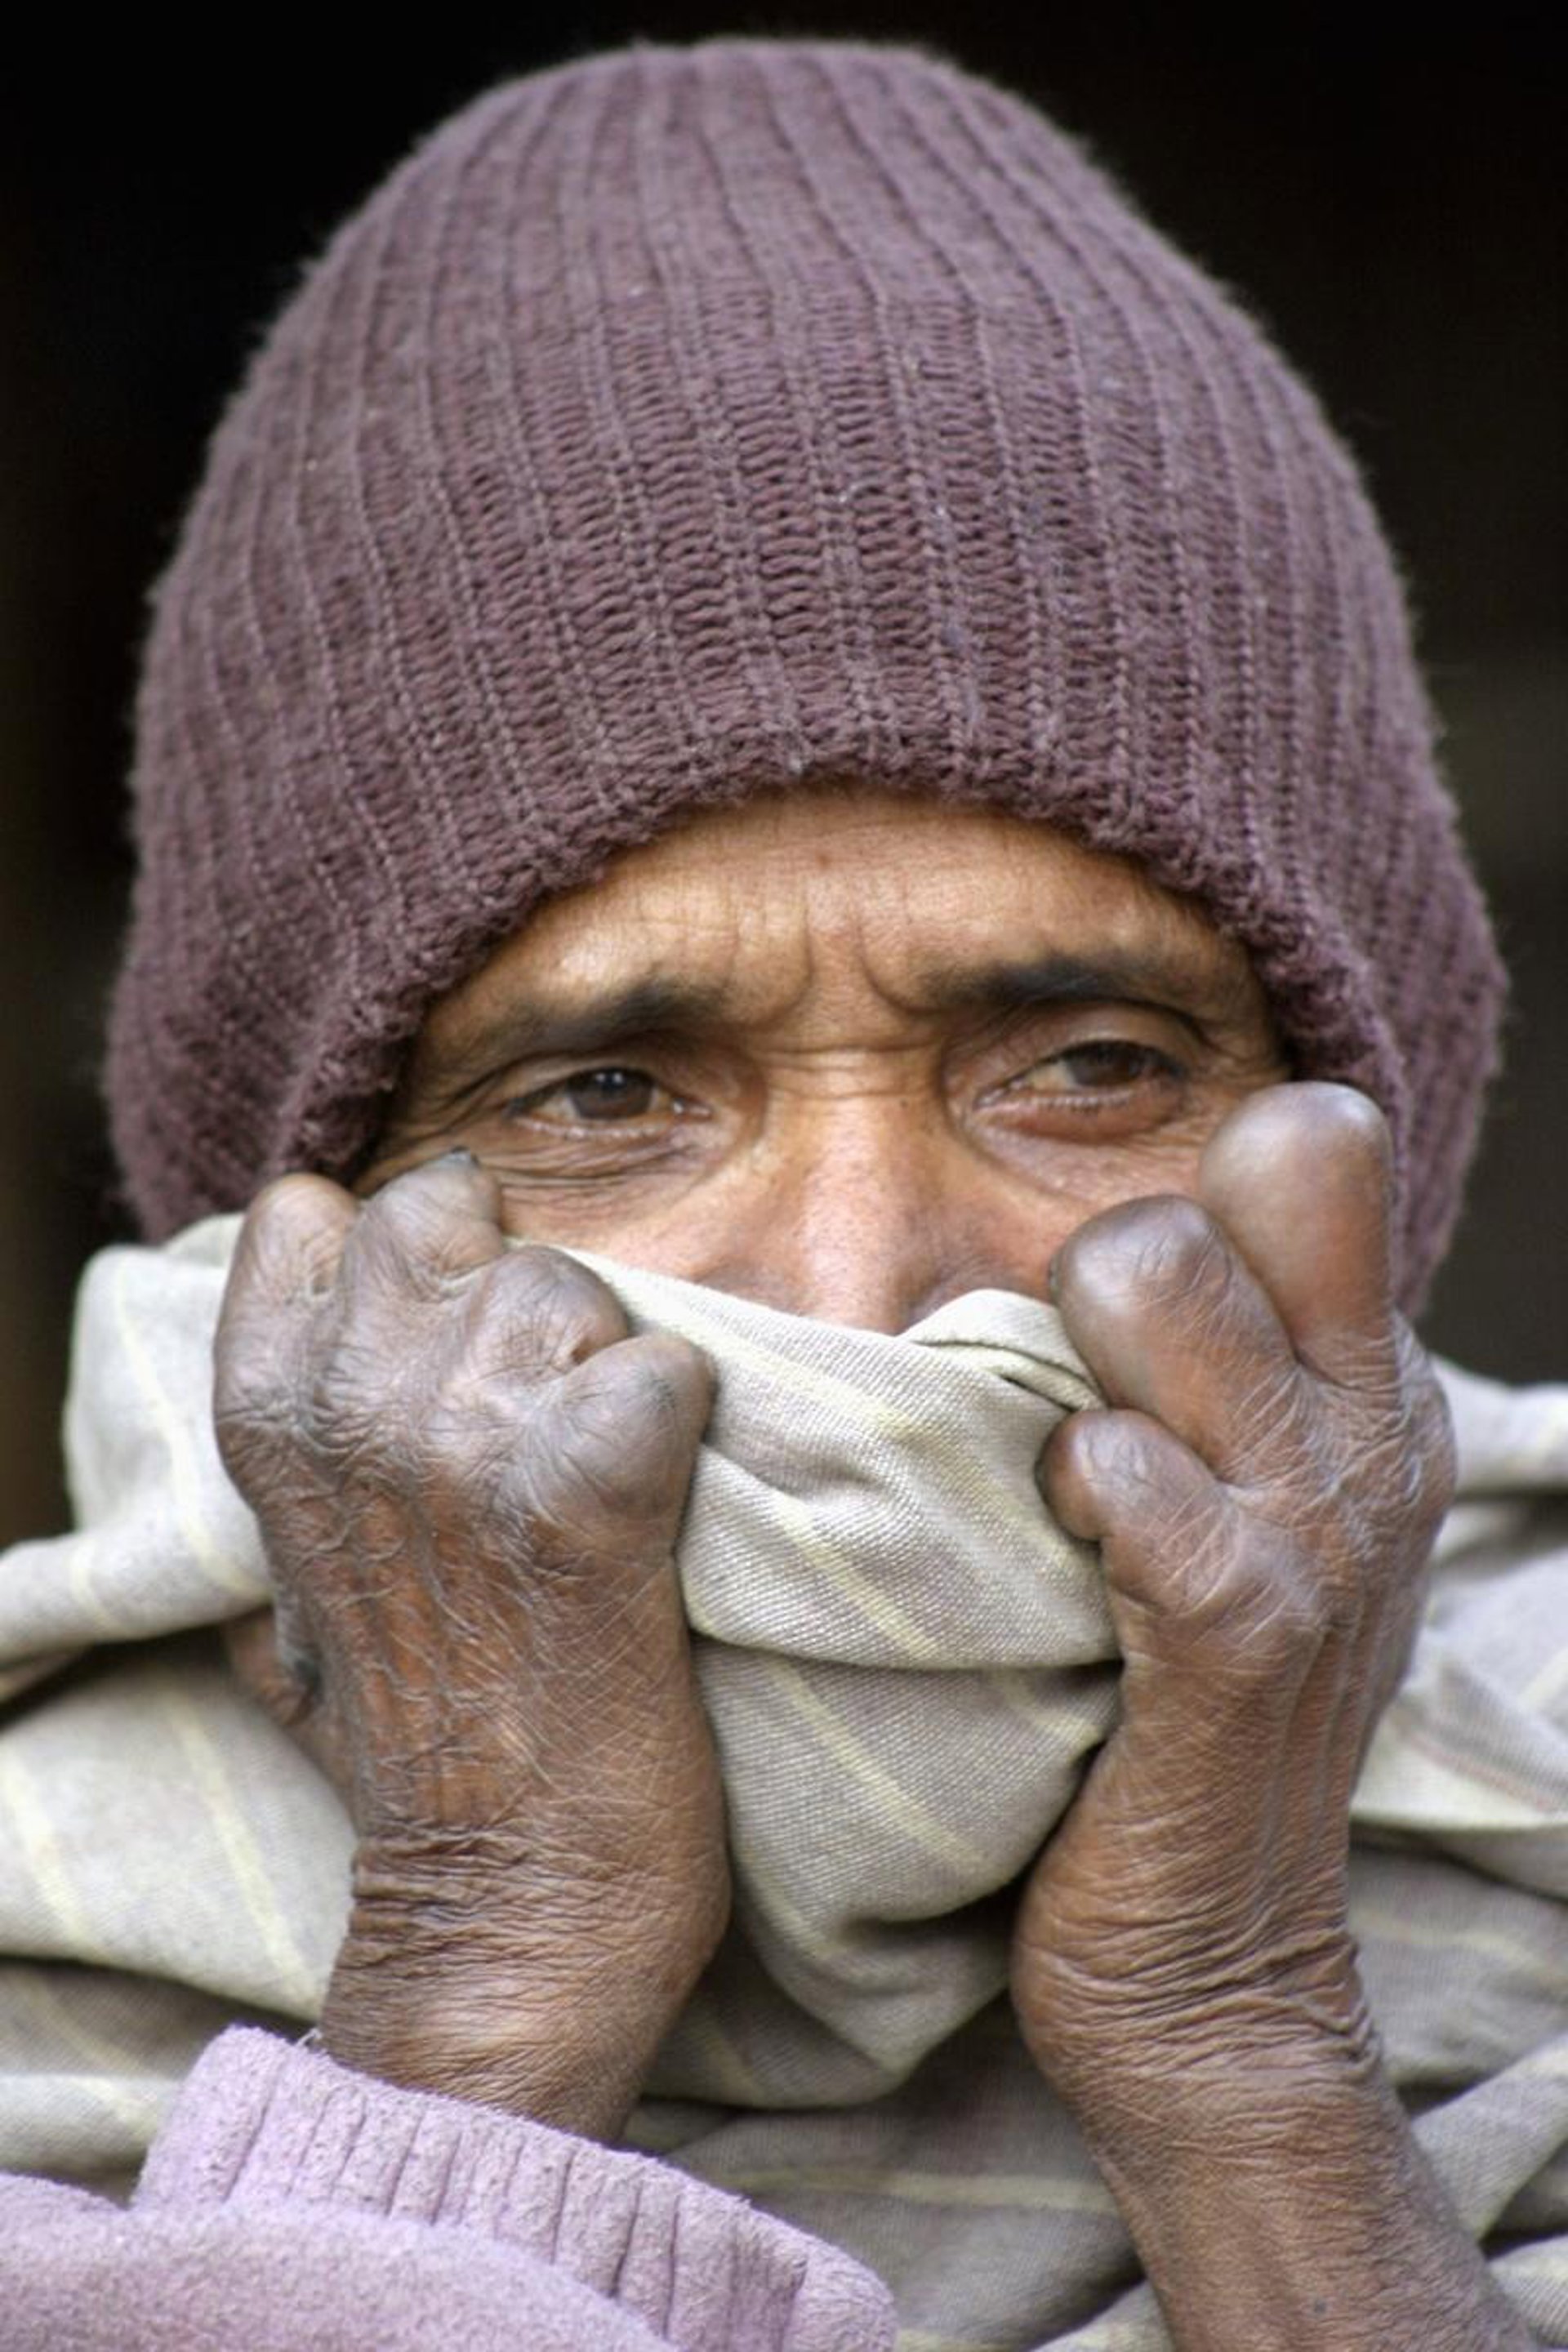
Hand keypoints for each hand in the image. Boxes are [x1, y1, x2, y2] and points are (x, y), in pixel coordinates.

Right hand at [213, 1152, 728, 2138]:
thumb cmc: (417, 1741)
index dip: (403, 1257)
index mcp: (264, 1420)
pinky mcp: (590, 1501)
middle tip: (544, 1413)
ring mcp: (461, 1448)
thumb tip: (335, 1343)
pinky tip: (661, 1507)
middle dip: (511, 1289)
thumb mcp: (293, 1588)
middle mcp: (348, 1411)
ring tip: (600, 1486)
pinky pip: (662, 1369)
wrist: (508, 1909)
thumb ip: (303, 1452)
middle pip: (451, 1214)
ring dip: (606, 1365)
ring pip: (570, 1285)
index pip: (315, 1212)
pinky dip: (685, 1423)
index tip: (443, 1339)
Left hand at [1013, 1082, 1454, 2142]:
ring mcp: (1316, 1529)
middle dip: (1096, 1277)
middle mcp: (1367, 1434)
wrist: (1208, 1965)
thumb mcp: (1242, 1520)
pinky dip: (1066, 1490)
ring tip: (1072, 1489)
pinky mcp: (1238, 1632)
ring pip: (1154, 1283)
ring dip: (1068, 1371)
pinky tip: (1062, 1560)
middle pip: (1208, 1194)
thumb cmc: (1179, 1718)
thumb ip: (1213, 1375)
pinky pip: (1124, 1466)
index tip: (1142, 1315)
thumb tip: (1108, 1242)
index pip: (1315, 1143)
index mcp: (1369, 1391)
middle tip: (1084, 1412)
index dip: (1197, 1185)